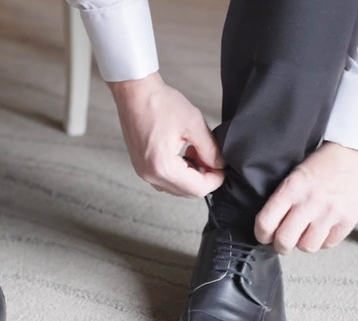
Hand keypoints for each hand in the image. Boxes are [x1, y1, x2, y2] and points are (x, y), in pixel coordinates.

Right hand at [109, 73, 224, 196]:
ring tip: (195, 152)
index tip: (223, 167)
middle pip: (186, 192)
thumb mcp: (193, 124)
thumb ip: (210, 149)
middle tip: (210, 157)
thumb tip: (219, 165)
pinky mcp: (141, 166)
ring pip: (176, 188)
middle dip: (203, 178)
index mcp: (162, 167)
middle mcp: (150, 175)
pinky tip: (183, 154)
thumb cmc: (159, 103)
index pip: (197, 188)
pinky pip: (165, 180)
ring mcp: (143, 172)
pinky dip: (179, 172)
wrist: (134, 92)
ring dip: (191, 176)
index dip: (215, 180)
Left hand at [255, 142, 357, 253]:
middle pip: (285, 241)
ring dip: (304, 243)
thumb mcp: (293, 176)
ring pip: (307, 247)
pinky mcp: (347, 221)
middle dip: (281, 245)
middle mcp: (310, 202)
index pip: (265, 222)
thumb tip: (270, 225)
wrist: (352, 154)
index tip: (264, 235)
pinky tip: (323, 229)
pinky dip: (323, 240)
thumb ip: (281, 200)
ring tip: (306, 233)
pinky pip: (328, 244)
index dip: (262, 234)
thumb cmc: (321, 164)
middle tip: (283, 241)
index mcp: (291, 189)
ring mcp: (330, 213)